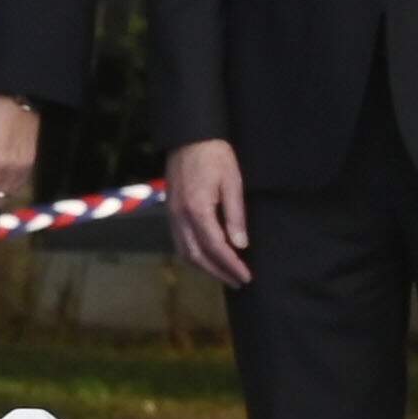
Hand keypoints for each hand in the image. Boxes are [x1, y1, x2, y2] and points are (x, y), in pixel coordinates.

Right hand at [166, 140, 252, 285]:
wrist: (189, 136)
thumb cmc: (215, 156)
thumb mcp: (232, 182)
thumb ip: (235, 215)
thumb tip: (240, 244)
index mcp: (197, 209)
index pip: (216, 247)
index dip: (232, 265)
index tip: (246, 276)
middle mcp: (181, 217)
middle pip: (197, 256)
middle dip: (218, 272)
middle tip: (238, 282)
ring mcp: (172, 215)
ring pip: (185, 252)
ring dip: (204, 268)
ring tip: (224, 274)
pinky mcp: (170, 211)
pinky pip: (179, 242)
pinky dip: (193, 256)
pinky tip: (206, 258)